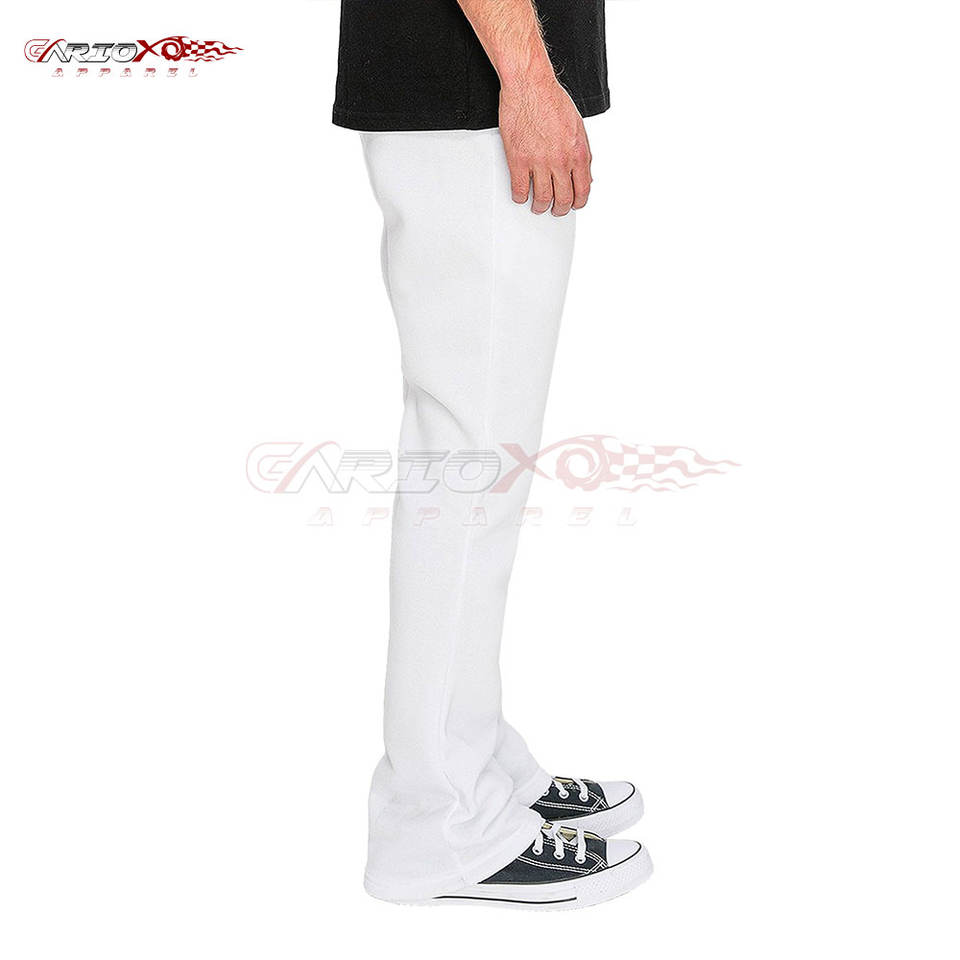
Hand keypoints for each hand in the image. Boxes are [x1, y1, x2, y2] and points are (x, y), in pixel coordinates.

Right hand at [498, 77, 592, 215]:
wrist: (530, 85)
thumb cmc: (551, 99)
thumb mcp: (577, 127)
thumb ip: (580, 152)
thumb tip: (582, 172)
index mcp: (578, 152)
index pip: (583, 190)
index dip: (578, 202)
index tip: (574, 204)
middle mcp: (561, 160)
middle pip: (563, 199)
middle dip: (560, 208)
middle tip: (555, 209)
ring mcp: (539, 162)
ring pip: (543, 199)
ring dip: (540, 206)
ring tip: (538, 206)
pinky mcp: (519, 160)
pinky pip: (520, 189)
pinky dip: (521, 197)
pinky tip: (521, 196)